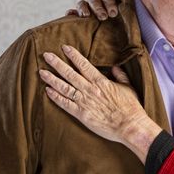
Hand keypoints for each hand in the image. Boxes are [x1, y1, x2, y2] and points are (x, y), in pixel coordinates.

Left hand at [39, 45, 160, 162]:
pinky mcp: (81, 115)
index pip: (84, 65)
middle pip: (70, 74)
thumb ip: (121, 76)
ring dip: (52, 79)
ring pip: (64, 87)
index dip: (73, 55)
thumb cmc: (131, 107)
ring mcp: (84, 102)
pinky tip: (48, 91)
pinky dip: (55, 97)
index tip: (64, 47)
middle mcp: (90, 90)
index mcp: (101, 82)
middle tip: (47, 55)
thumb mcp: (128, 87)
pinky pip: (65, 104)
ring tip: (42, 72)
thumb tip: (115, 67)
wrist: (129, 126)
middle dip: (57, 63)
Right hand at [65, 0, 120, 19]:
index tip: (113, 13)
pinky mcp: (77, 17)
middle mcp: (96, 2)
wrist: (112, 36)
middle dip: (98, 8)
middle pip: (95, 0)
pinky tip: (70, 15)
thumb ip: (124, 3)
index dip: (110, 3)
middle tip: (103, 17)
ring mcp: (86, 8)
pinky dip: (70, 13)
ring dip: (84, 8)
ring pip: (82, 3)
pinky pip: (71, 13)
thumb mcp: (125, 14)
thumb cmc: (121, 24)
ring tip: (86, 15)